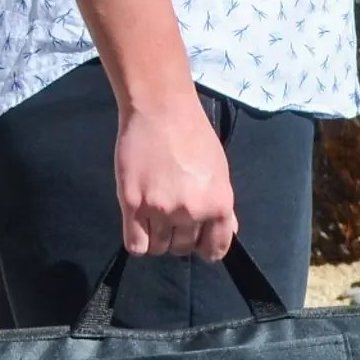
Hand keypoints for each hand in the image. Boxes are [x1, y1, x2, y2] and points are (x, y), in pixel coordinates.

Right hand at [115, 95, 238, 260]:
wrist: (161, 109)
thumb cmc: (193, 135)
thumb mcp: (219, 171)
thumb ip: (221, 207)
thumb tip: (226, 232)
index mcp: (218, 204)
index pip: (214, 250)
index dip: (204, 246)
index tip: (196, 237)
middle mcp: (191, 212)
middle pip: (182, 249)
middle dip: (178, 237)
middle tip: (171, 213)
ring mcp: (161, 209)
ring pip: (158, 249)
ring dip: (156, 237)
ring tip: (154, 211)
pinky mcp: (133, 204)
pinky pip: (135, 244)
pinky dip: (138, 240)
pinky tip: (139, 222)